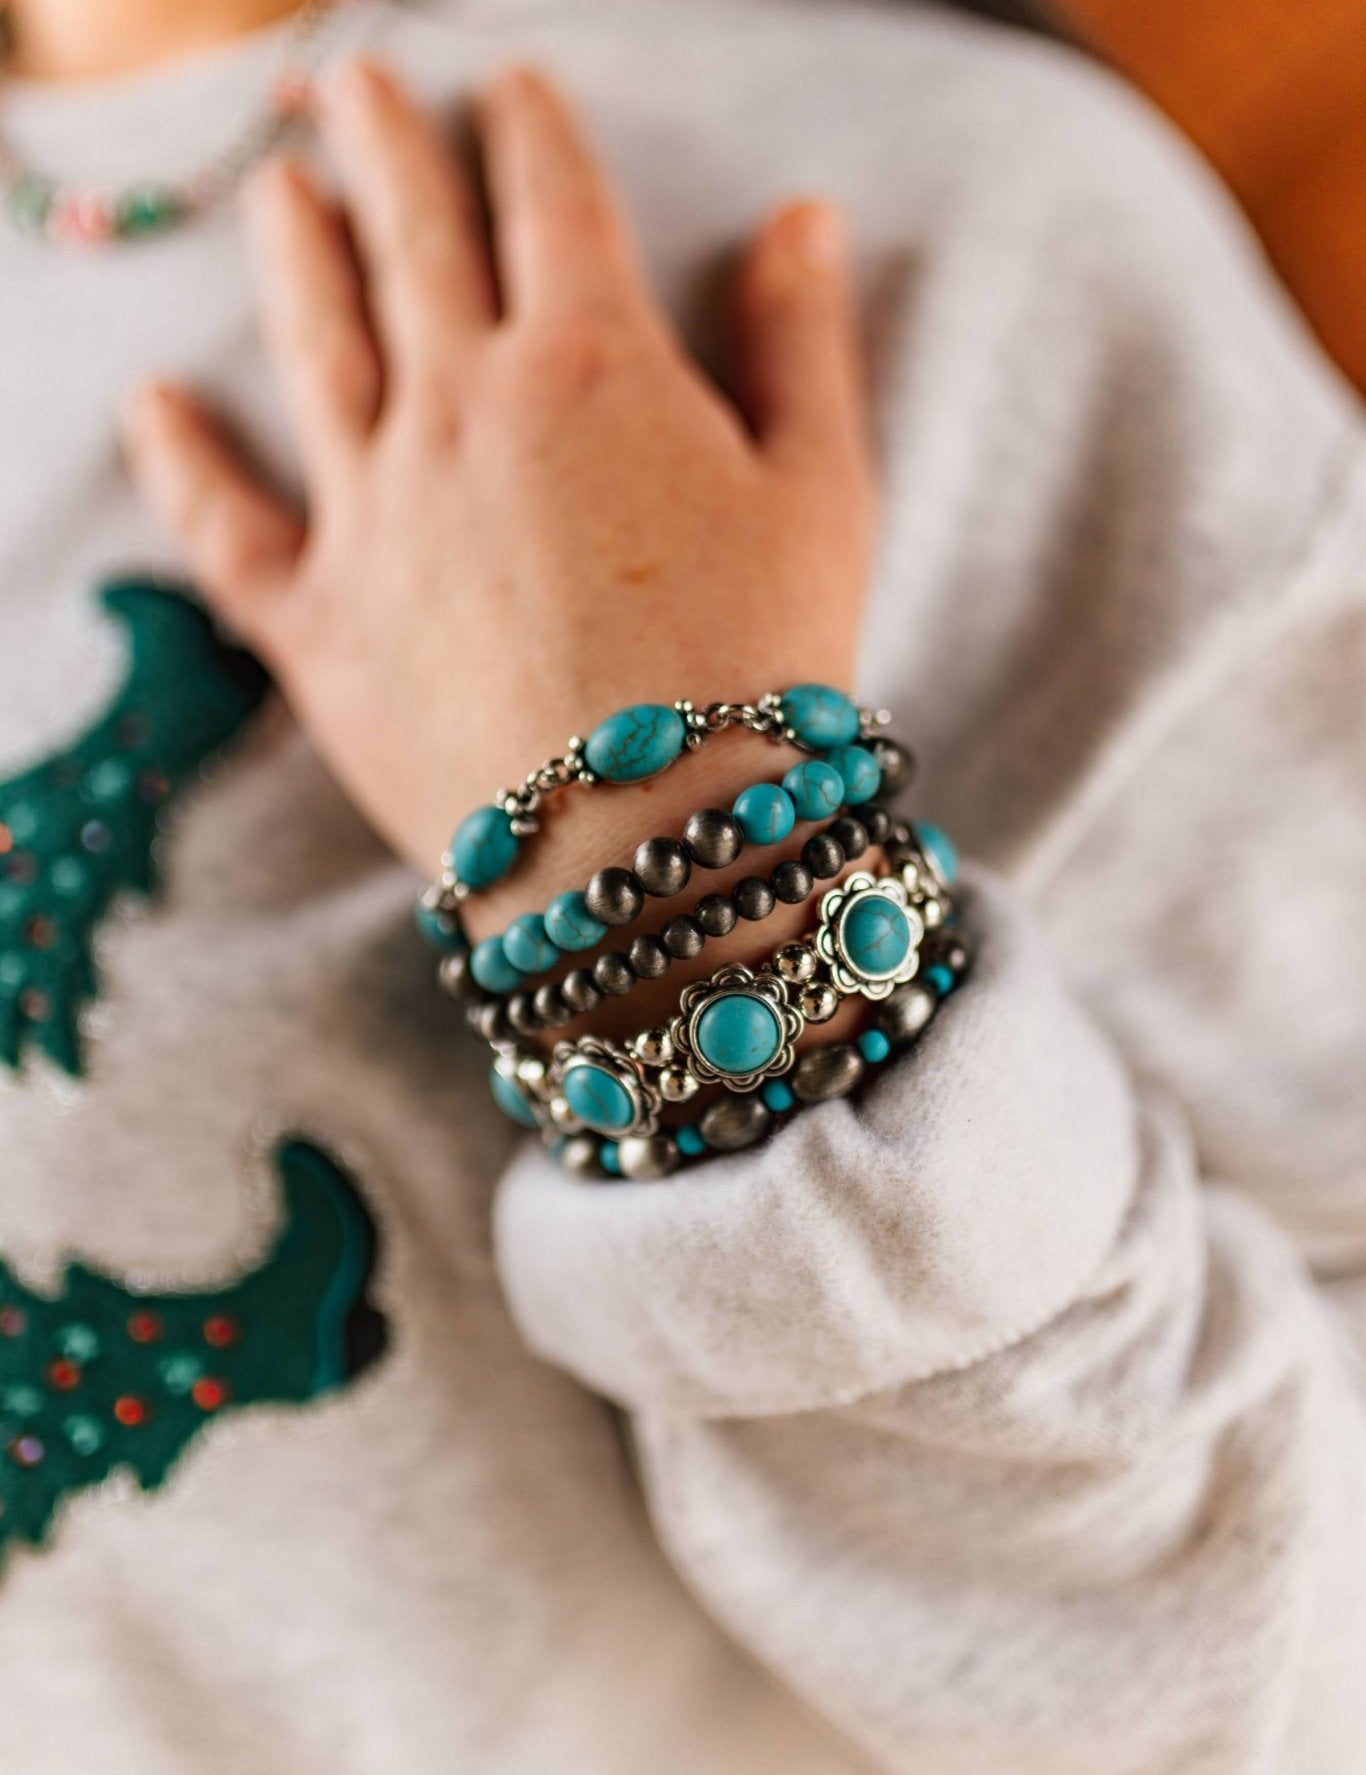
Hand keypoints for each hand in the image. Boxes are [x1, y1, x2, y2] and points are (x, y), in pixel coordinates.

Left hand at [124, 61, 873, 943]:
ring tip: (277, 187)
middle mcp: (464, 409)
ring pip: (317, 345)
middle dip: (388, 146)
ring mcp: (376, 513)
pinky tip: (152, 406)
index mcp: (594, 365)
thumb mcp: (826, 496)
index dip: (530, 128)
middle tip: (359, 86)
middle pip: (414, 242)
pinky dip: (181, 462)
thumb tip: (799, 217)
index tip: (511, 84)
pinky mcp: (318, 623)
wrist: (655, 845)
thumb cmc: (763, 670)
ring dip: (294, 250)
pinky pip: (226, 526)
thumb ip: (805, 345)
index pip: (550, 201)